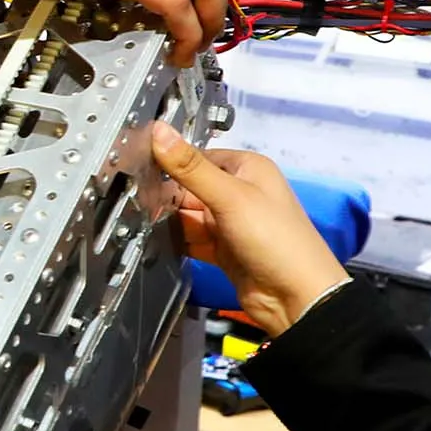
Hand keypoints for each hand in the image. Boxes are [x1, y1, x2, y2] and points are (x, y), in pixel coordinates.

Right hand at [151, 122, 348, 336]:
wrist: (295, 298)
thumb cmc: (275, 239)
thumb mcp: (230, 197)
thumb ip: (190, 167)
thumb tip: (158, 132)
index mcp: (247, 169)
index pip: (197, 156)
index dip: (169, 162)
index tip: (137, 166)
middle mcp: (238, 192)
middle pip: (187, 186)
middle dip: (164, 195)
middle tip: (135, 200)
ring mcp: (229, 222)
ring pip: (186, 214)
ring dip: (167, 219)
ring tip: (141, 221)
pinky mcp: (222, 248)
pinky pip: (190, 238)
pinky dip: (175, 239)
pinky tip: (156, 240)